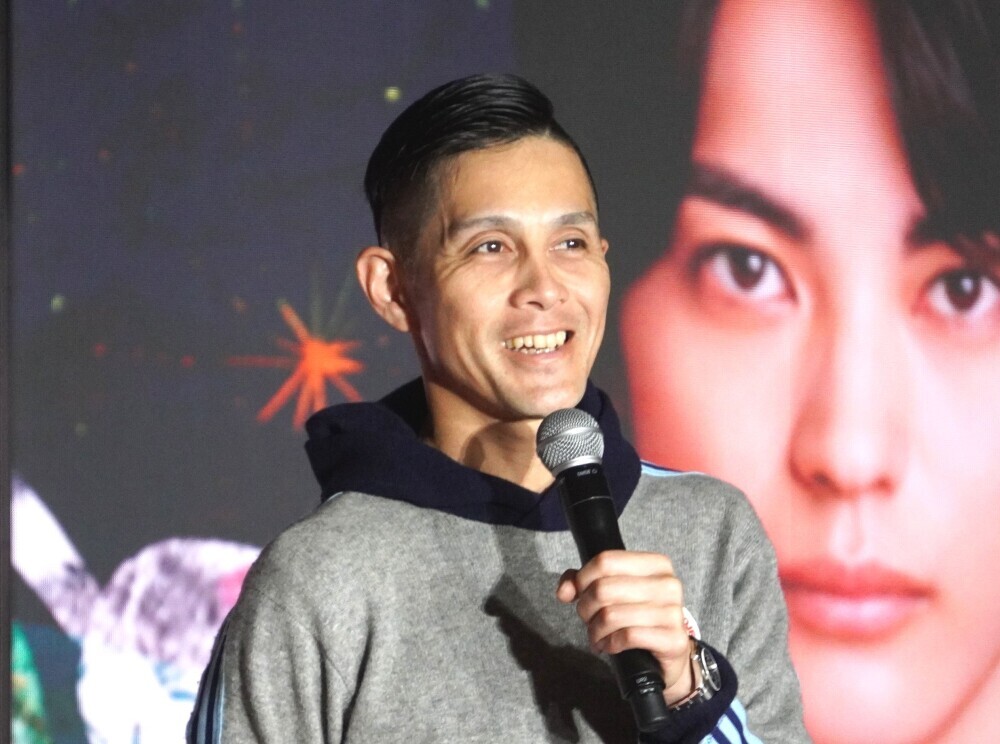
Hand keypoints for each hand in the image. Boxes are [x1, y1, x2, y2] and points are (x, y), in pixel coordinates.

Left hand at [556, 549, 695, 705]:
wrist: (668, 651)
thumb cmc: (638, 617)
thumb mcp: (612, 591)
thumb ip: (582, 582)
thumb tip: (564, 591)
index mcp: (656, 564)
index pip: (606, 561)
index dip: (583, 579)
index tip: (580, 594)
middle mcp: (668, 584)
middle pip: (604, 588)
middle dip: (586, 608)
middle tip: (588, 620)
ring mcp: (673, 612)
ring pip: (611, 615)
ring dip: (595, 630)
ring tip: (597, 636)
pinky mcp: (673, 640)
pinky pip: (627, 636)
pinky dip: (610, 643)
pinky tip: (610, 646)